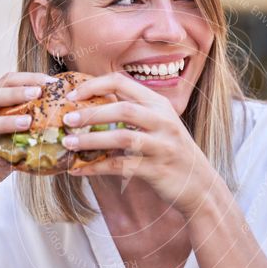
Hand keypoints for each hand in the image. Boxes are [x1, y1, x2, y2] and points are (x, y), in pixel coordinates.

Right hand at [0, 71, 57, 220]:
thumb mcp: (5, 142)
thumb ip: (22, 131)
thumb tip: (58, 123)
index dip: (24, 80)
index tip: (48, 81)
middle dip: (14, 93)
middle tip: (39, 92)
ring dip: (6, 121)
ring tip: (29, 121)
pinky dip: (2, 156)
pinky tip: (19, 157)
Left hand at [61, 72, 217, 214]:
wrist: (199, 185)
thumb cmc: (171, 152)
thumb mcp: (159, 125)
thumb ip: (133, 113)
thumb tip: (90, 108)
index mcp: (159, 104)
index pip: (122, 82)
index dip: (94, 85)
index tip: (72, 94)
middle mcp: (163, 121)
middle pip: (122, 109)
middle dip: (90, 113)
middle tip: (67, 119)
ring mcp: (162, 145)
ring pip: (121, 138)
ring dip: (91, 140)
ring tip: (69, 144)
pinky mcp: (157, 170)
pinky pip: (121, 167)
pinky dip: (96, 168)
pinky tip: (78, 171)